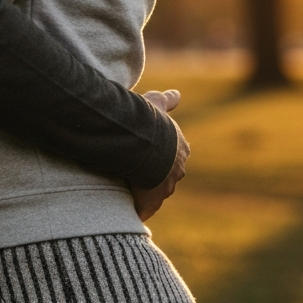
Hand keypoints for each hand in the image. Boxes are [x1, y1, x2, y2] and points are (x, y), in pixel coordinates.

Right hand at [131, 89, 187, 220]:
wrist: (144, 145)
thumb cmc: (149, 122)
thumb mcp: (156, 104)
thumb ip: (166, 100)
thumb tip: (177, 93)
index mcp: (179, 150)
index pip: (173, 156)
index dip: (160, 156)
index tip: (148, 155)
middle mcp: (176, 171)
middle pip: (165, 177)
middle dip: (153, 177)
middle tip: (132, 172)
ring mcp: (165, 190)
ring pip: (154, 194)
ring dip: (141, 192)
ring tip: (123, 189)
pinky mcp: (151, 204)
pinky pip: (142, 209)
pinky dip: (134, 209)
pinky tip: (122, 208)